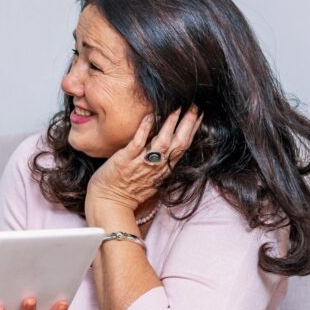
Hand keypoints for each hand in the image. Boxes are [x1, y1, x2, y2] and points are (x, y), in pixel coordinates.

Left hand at [86, 106, 201, 216]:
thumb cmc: (128, 190)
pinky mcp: (125, 161)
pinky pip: (137, 143)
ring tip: (177, 106)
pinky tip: (150, 116)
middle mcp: (157, 166)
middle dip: (188, 124)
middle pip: (179, 143)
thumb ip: (161, 163)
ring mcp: (141, 163)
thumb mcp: (152, 178)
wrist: (109, 203)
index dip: (193, 130)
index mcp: (164, 169)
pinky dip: (144, 129)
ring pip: (162, 142)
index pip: (183, 147)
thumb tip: (167, 144)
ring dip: (171, 124)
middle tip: (195, 105)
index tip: (199, 114)